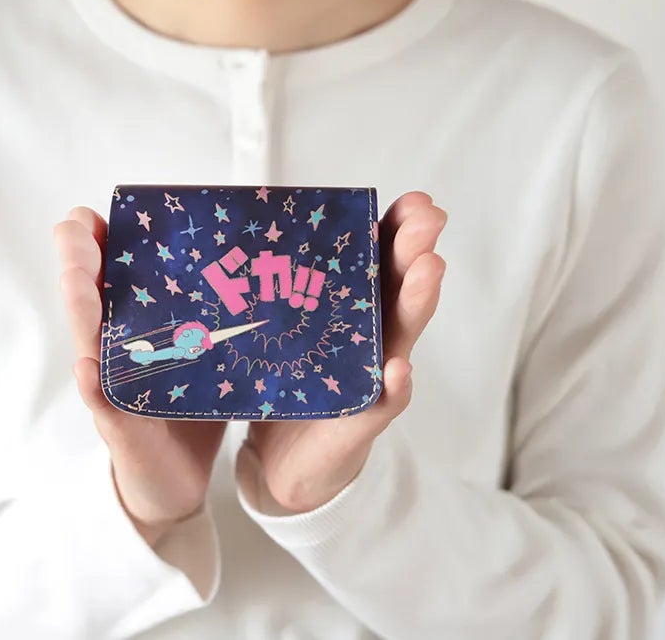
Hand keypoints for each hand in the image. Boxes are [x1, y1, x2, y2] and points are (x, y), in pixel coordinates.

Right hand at [54, 207, 226, 545]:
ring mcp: (112, 390)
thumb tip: (265, 262)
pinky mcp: (122, 431)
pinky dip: (95, 387)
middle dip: (80, 261)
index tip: (97, 210)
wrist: (175, 481)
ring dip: (81, 309)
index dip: (101, 242)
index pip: (113, 276)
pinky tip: (89, 368)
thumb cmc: (187, 409)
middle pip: (91, 298)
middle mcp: (115, 353)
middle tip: (75, 228)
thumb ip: (219, 313)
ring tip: (75, 279)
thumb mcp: (205, 352)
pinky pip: (106, 406)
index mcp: (136, 328)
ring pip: (90, 344)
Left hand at [240, 191, 446, 512]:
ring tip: (429, 270)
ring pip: (400, 334)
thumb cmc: (286, 386)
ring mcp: (371, 378)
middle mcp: (371, 337)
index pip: (380, 262)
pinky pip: (382, 402)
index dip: (398, 230)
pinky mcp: (359, 419)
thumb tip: (235, 228)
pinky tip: (398, 369)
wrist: (282, 463)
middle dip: (414, 251)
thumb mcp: (276, 330)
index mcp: (353, 309)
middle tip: (427, 221)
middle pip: (399, 287)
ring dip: (417, 301)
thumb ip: (269, 290)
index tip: (414, 200)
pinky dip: (393, 386)